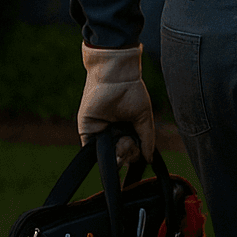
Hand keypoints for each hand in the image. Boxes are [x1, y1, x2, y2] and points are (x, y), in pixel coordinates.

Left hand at [78, 42, 156, 167]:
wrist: (116, 77)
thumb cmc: (132, 92)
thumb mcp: (144, 118)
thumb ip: (147, 139)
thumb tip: (149, 159)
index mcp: (127, 130)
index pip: (132, 152)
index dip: (135, 154)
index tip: (137, 149)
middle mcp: (114, 133)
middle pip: (121, 156)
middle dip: (127, 154)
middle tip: (128, 143)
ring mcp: (100, 134)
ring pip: (109, 157)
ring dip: (119, 153)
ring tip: (123, 141)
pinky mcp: (87, 132)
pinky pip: (92, 152)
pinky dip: (101, 155)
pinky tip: (113, 145)